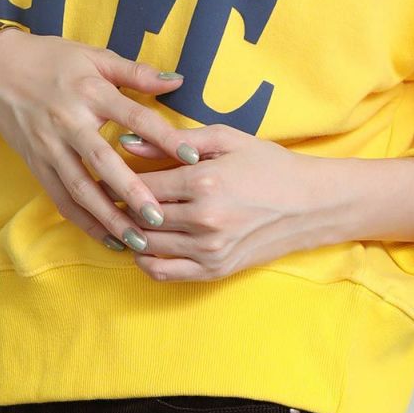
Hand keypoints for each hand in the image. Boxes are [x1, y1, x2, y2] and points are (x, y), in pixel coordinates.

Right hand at [0, 29, 195, 251]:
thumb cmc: (51, 58)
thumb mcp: (94, 56)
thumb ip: (136, 72)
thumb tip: (177, 80)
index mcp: (90, 91)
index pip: (134, 117)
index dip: (163, 137)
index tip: (191, 157)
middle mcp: (69, 122)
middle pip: (103, 161)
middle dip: (131, 192)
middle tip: (159, 217)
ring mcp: (49, 146)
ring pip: (80, 188)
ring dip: (108, 217)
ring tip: (137, 241)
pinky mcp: (36, 164)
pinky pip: (60, 198)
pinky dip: (83, 221)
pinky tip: (107, 238)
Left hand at [109, 124, 329, 281]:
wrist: (310, 203)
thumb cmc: (268, 164)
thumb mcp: (226, 139)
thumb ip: (175, 140)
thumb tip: (127, 142)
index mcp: (204, 181)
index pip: (142, 183)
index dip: (117, 177)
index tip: (105, 171)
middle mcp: (204, 219)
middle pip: (140, 214)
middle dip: (117, 204)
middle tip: (103, 194)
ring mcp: (209, 249)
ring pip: (146, 243)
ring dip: (127, 231)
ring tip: (120, 216)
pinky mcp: (215, 270)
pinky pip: (163, 273)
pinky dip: (144, 260)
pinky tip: (141, 244)